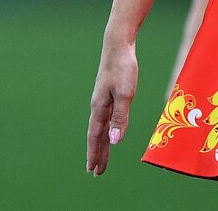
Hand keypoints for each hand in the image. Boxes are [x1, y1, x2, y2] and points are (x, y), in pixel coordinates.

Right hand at [87, 37, 137, 176]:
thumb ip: (120, 118)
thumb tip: (115, 142)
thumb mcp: (125, 94)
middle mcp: (99, 106)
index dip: (94, 153)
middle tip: (96, 172)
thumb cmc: (123, 68)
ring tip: (102, 159)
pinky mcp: (109, 94)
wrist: (118, 45)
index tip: (92, 170)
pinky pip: (106, 118)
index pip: (95, 136)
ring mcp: (103, 100)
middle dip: (97, 154)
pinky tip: (109, 134)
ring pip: (102, 128)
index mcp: (99, 107)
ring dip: (102, 144)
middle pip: (97, 135)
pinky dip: (106, 131)